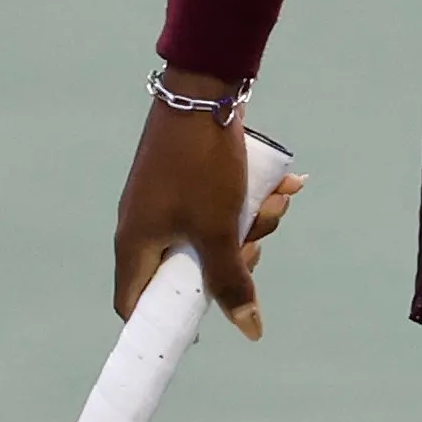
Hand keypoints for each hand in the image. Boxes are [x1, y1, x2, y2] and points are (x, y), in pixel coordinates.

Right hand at [112, 70, 305, 339]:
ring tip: (277, 201)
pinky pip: (222, 204)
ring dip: (253, 222)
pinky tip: (285, 186)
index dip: (169, 318)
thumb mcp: (220, 228)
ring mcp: (168, 200)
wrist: (205, 90)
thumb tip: (250, 330)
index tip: (204, 322)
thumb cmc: (201, 165)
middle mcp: (146, 225)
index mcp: (136, 245)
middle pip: (191, 268)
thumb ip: (232, 281)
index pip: (138, 303)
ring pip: (215, 233)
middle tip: (256, 246)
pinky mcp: (191, 179)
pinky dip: (252, 199)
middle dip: (235, 257)